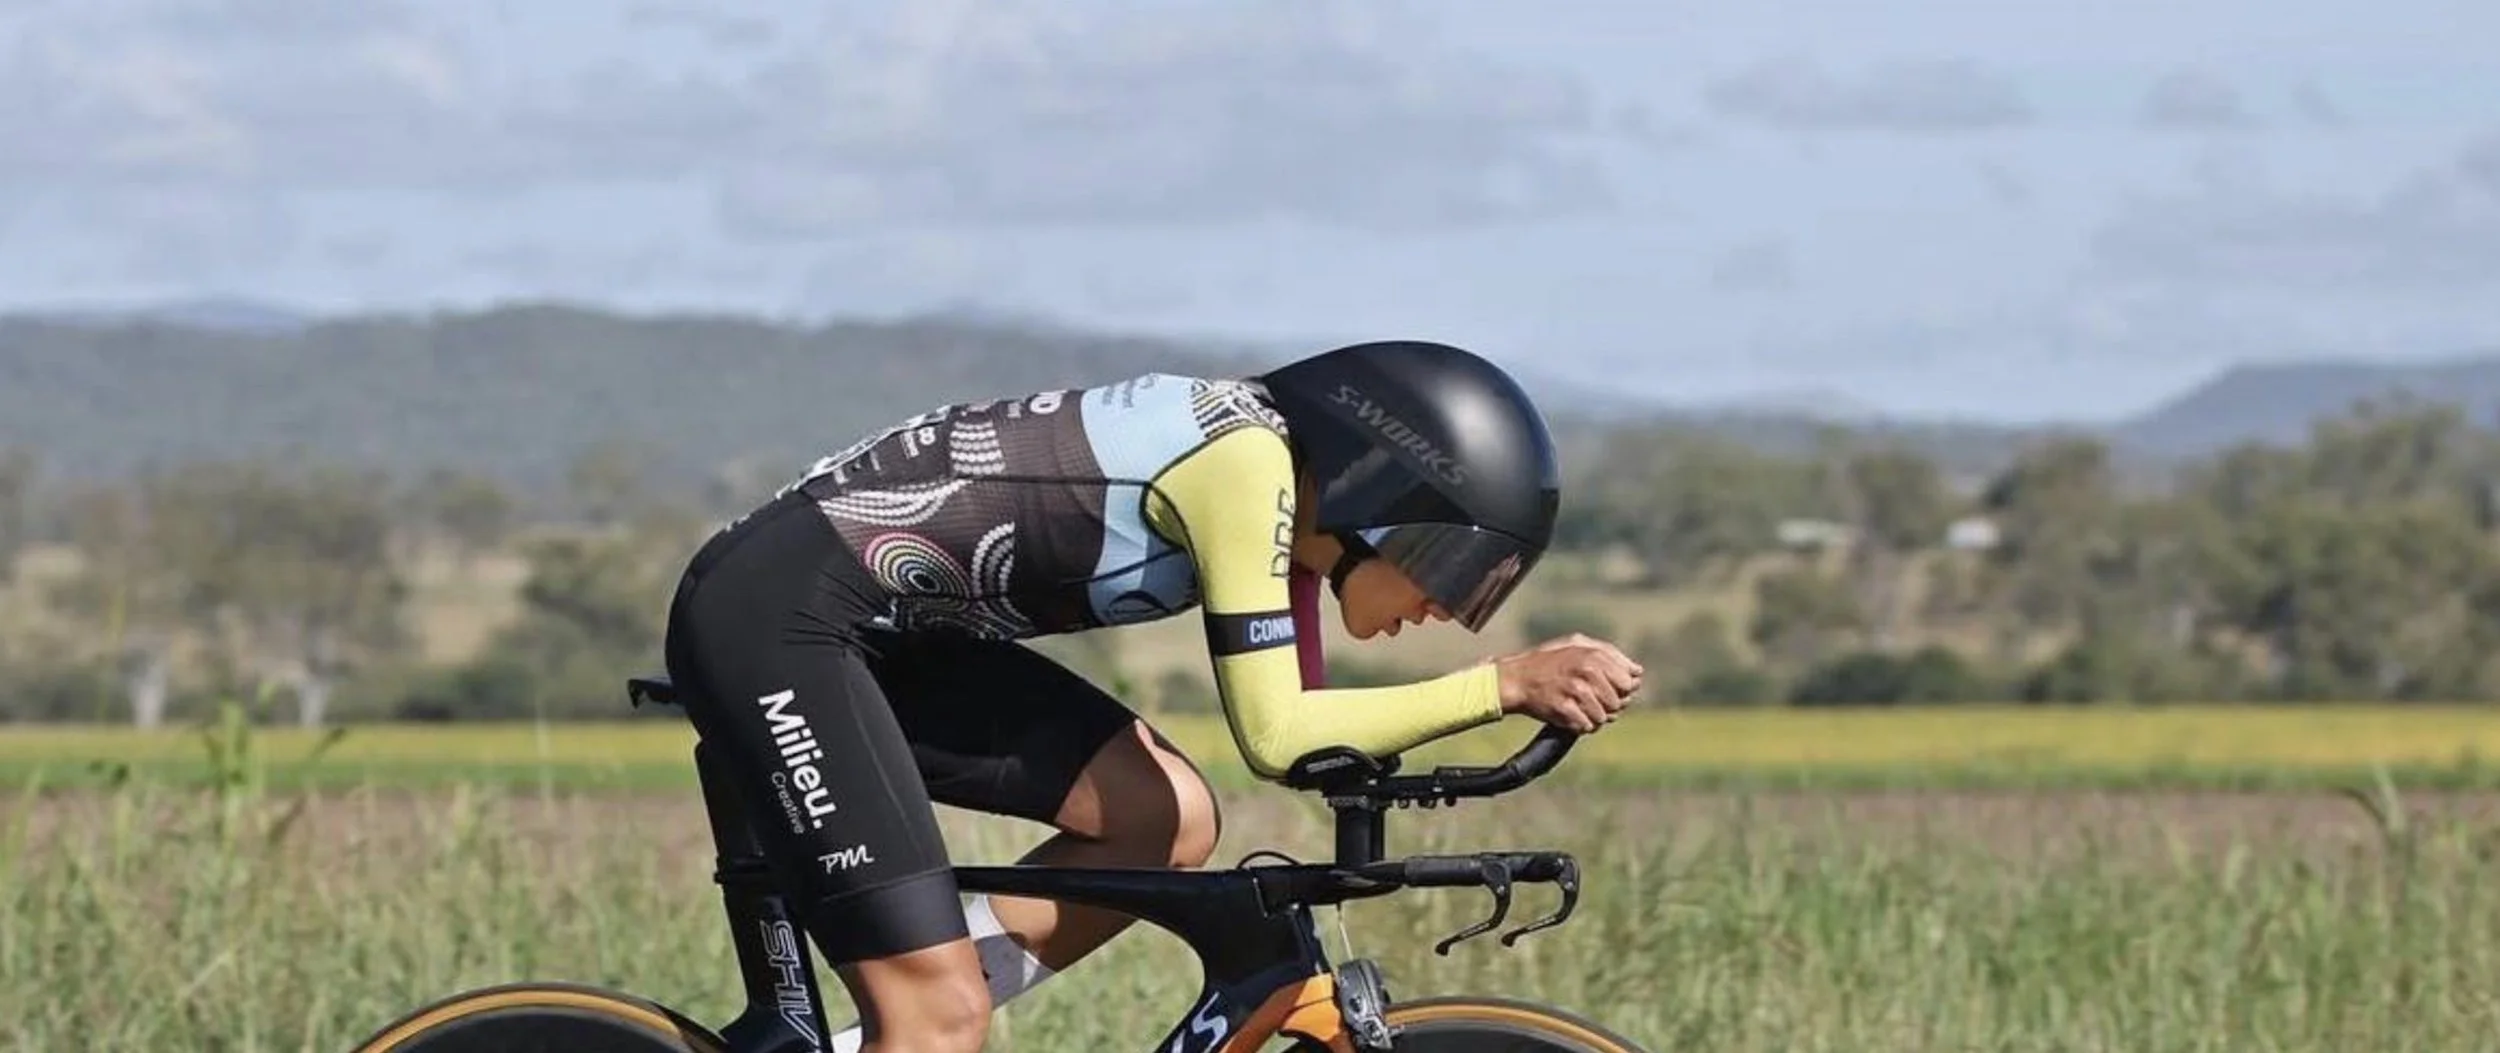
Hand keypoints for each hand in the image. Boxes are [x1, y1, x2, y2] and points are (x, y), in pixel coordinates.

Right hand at [1492, 634, 1642, 732]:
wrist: (1517, 679)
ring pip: (1604, 718)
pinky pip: (1587, 727)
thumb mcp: (1577, 644)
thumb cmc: (1549, 661)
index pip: (1629, 683)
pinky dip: (1581, 725)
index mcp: (1594, 655)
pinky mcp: (1564, 710)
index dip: (1621, 689)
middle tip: (1590, 699)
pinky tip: (1571, 715)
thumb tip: (1637, 672)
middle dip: (1607, 705)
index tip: (1607, 689)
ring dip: (1593, 717)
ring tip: (1578, 707)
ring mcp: (1575, 692)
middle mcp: (1587, 672)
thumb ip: (1610, 654)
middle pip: (1618, 703)